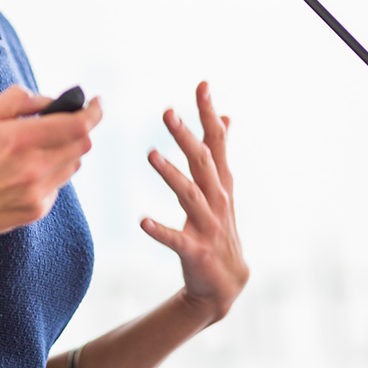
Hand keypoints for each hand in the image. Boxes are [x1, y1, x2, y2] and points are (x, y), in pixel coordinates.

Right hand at [0, 85, 100, 241]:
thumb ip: (18, 101)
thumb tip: (49, 100)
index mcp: (19, 139)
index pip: (78, 124)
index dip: (94, 111)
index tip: (97, 101)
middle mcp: (34, 168)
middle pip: (82, 144)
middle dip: (79, 129)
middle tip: (65, 122)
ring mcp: (37, 193)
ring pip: (73, 165)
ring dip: (66, 151)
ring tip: (38, 148)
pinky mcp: (36, 211)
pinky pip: (58, 185)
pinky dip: (51, 173)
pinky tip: (25, 172)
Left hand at [142, 81, 248, 325]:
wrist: (226, 283)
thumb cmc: (220, 227)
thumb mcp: (223, 187)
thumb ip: (221, 152)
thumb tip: (226, 116)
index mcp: (221, 182)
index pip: (217, 141)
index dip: (209, 113)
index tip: (202, 84)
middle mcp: (218, 199)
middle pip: (203, 162)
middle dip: (186, 136)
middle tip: (168, 112)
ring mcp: (208, 226)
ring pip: (189, 195)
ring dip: (171, 175)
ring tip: (151, 155)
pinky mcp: (196, 252)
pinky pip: (176, 239)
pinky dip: (160, 230)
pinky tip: (141, 221)